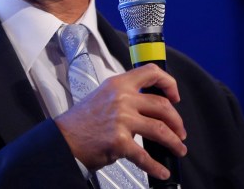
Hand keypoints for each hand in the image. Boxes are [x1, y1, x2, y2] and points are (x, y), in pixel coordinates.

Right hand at [54, 63, 187, 179]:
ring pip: (160, 130)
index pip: (151, 73)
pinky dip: (156, 166)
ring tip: (178, 149)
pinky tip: (161, 170)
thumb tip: (150, 106)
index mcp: (119, 84)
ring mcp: (122, 120)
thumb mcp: (103, 95)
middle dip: (177, 122)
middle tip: (180, 132)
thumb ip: (125, 95)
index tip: (175, 96)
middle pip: (162, 106)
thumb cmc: (81, 121)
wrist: (63, 139)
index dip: (169, 83)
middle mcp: (122, 98)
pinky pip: (145, 156)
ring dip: (174, 142)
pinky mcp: (119, 141)